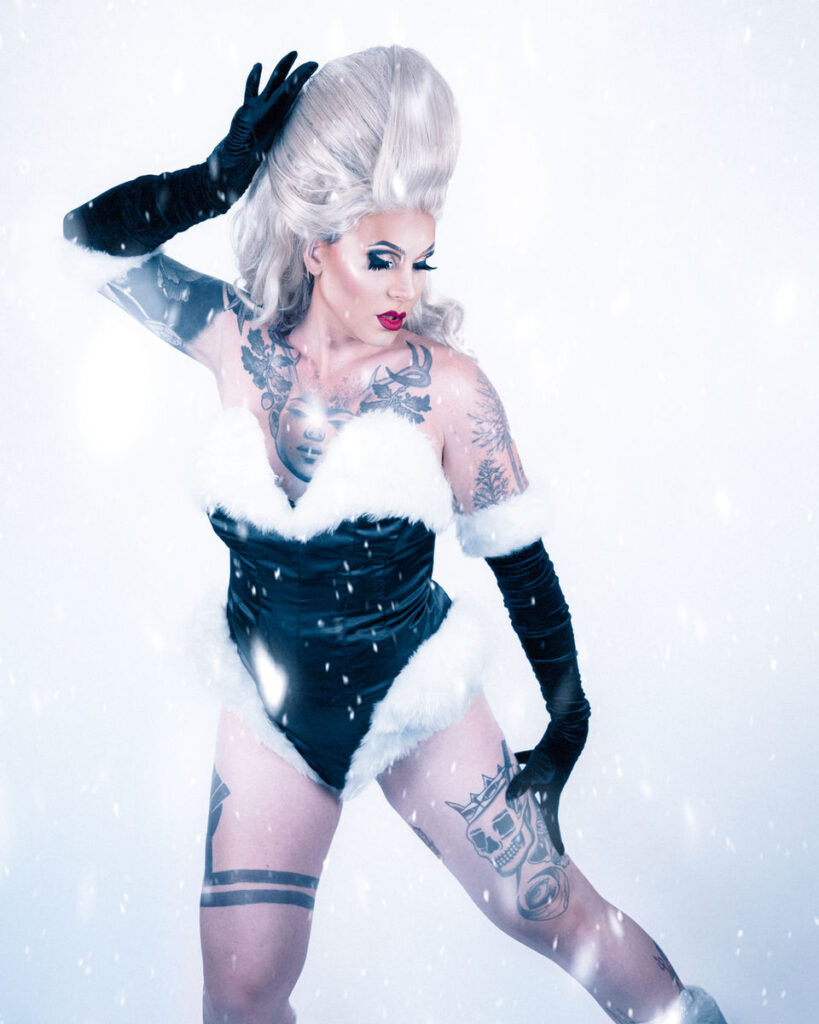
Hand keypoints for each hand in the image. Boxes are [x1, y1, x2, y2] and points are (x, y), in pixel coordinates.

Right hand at [208, 52, 317, 202]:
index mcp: (268, 128)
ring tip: (293, 54)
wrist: (225, 178)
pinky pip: (250, 94)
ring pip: (270, 89)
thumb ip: (251, 161)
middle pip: (285, 92)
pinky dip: (253, 81)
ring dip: (281, 72)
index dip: (297, 85)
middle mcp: (265, 120)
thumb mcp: (246, 170)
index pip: (286, 102)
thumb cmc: (234, 177)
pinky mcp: (244, 117)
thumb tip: (258, 157)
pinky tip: (258, 66)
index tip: (310, 73)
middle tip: (313, 62)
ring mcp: (255, 117)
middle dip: (298, 76)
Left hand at [507, 724, 584, 856]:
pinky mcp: (541, 756)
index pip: (553, 821)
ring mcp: (545, 770)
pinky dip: (515, 762)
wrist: (568, 730)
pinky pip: (525, 762)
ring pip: (529, 784)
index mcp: (552, 793)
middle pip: (538, 804)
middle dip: (529, 816)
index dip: (555, 838)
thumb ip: (522, 783)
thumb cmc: (555, 753)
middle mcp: (549, 784)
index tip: (559, 854)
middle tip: (520, 827)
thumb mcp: (537, 770)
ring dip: (518, 788)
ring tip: (505, 793)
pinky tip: (501, 758)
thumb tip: (508, 799)